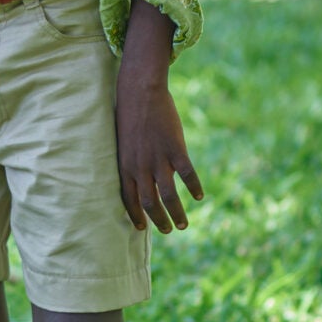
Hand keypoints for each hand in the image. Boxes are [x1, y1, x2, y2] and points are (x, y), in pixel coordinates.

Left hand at [115, 0, 203, 233]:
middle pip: (150, 203)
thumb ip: (129, 162)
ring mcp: (158, 158)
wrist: (139, 91)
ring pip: (169, 196)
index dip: (135, 216)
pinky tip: (199, 196)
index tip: (140, 228)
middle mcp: (140, 167)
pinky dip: (194, 187)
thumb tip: (136, 179)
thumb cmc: (128, 116)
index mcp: (124, 166)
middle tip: (168, 230)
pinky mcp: (175, 148)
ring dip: (177, 214)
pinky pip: (187, 174)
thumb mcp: (122, 143)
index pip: (128, 200)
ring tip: (183, 224)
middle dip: (159, 221)